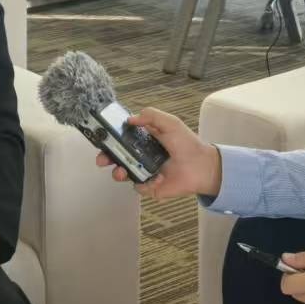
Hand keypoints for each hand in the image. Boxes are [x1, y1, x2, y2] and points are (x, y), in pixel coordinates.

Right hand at [92, 107, 221, 200]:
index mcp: (144, 140)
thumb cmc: (187, 143)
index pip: (121, 140)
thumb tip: (130, 119)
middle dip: (106, 159)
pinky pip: (140, 187)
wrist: (202, 166)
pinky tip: (159, 178)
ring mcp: (145, 172)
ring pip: (123, 174)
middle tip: (102, 160)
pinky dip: (146, 183)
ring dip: (118, 173)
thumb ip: (151, 116)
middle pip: (116, 158)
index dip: (110, 140)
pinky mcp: (151, 187)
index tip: (102, 139)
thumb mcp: (170, 123)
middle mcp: (141, 156)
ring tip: (121, 171)